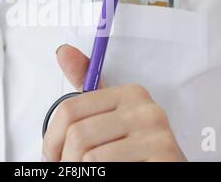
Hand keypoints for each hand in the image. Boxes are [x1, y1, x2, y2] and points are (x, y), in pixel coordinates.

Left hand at [43, 45, 186, 161]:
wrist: (167, 174)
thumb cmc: (133, 152)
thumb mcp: (108, 118)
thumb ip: (87, 88)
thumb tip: (64, 50)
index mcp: (131, 93)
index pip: (69, 110)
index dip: (52, 139)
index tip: (53, 156)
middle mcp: (147, 110)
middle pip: (77, 134)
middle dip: (66, 160)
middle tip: (70, 169)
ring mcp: (158, 135)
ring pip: (89, 156)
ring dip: (80, 171)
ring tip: (89, 174)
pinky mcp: (164, 157)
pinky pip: (108, 167)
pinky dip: (100, 177)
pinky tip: (110, 174)